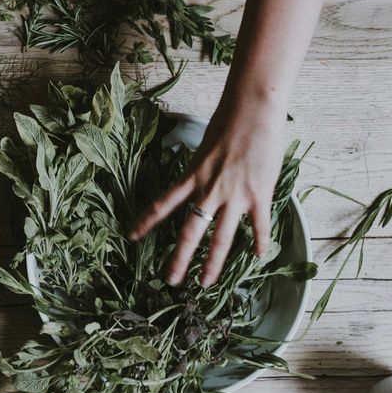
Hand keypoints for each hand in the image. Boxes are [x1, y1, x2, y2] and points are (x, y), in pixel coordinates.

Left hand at [129, 101, 285, 286]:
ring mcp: (234, 195)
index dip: (146, 222)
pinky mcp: (259, 195)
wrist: (253, 109)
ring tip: (206, 282)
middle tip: (171, 281)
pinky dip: (260, 243)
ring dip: (212, 263)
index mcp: (192, 176)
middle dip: (179, 259)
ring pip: (221, 238)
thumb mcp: (204, 147)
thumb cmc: (228, 121)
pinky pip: (259, 226)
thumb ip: (201, 168)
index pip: (163, 204)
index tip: (131, 237)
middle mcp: (209, 190)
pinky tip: (259, 258)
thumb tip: (201, 179)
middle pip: (190, 232)